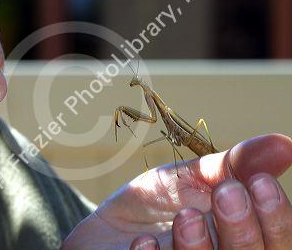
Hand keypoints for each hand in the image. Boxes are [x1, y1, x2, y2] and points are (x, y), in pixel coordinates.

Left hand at [62, 134, 291, 248]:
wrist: (109, 227)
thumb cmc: (157, 205)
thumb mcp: (194, 179)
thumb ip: (235, 166)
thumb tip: (283, 143)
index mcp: (237, 240)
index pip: (276, 241)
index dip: (275, 218)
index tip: (260, 182)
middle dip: (242, 229)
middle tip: (227, 193)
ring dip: (201, 246)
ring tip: (185, 216)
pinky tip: (144, 242)